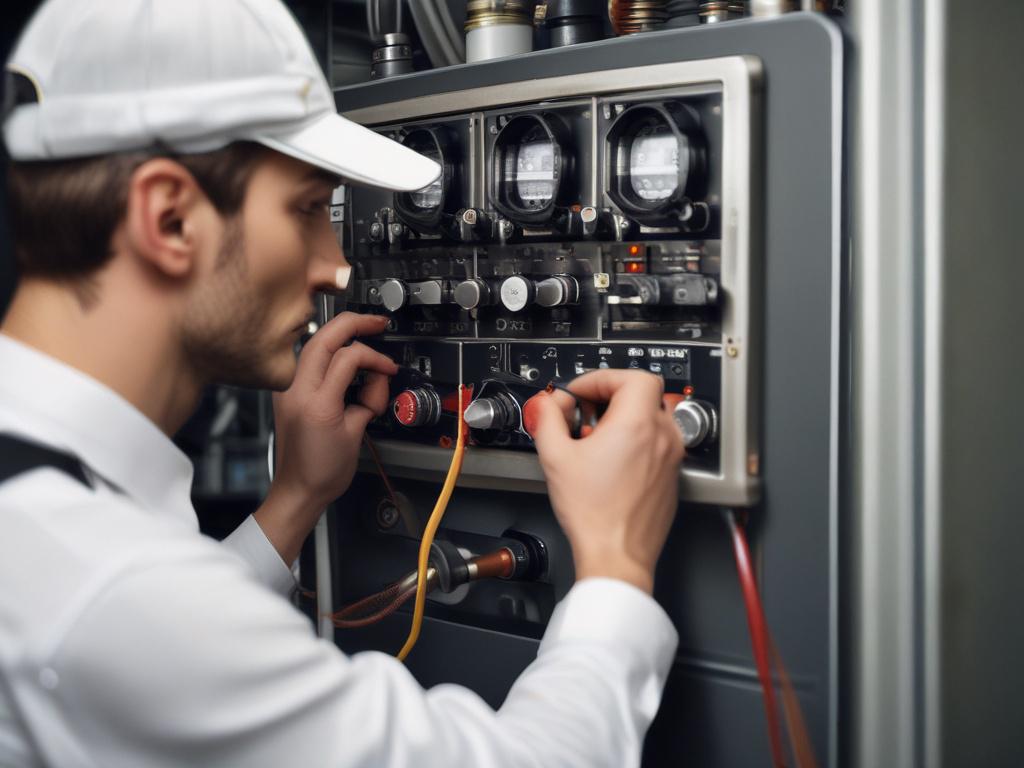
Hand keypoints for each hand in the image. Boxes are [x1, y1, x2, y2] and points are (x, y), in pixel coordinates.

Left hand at [256, 312, 396, 562]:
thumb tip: (378, 376)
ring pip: (314, 344)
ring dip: (341, 337)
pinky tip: (346, 363)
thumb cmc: (323, 472)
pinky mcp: (288, 393)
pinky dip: (330, 355)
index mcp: (317, 403)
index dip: (374, 358)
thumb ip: (368, 398)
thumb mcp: (355, 432)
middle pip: (324, 337)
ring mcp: (288, 389)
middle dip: (354, 324)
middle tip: (377, 322)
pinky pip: (309, 362)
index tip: (388, 367)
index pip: (348, 358)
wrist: (297, 491)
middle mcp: (296, 390)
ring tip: (365, 345)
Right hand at [524, 370, 683, 593]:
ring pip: (654, 415)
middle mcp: (662, 437)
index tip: (581, 392)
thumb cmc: (593, 514)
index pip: (632, 376)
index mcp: (637, 425)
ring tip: (599, 435)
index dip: (601, 378)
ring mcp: (671, 457)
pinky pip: (659, 441)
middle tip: (587, 409)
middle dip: (612, 394)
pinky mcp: (672, 475)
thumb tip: (549, 404)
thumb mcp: (555, 457)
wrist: (616, 554)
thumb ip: (549, 419)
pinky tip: (612, 458)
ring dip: (626, 415)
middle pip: (645, 392)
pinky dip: (638, 438)